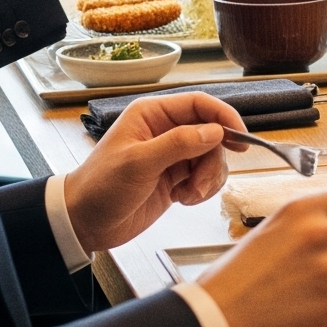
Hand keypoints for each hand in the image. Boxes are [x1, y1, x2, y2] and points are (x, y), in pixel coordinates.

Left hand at [60, 91, 241, 252]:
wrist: (85, 223)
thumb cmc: (101, 187)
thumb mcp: (138, 163)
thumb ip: (178, 144)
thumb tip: (215, 132)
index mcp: (152, 115)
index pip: (199, 104)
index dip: (224, 117)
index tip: (241, 137)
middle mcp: (165, 130)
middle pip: (211, 133)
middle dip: (213, 159)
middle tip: (201, 182)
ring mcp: (172, 155)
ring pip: (212, 157)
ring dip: (209, 178)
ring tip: (189, 195)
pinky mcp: (176, 178)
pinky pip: (206, 177)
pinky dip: (203, 190)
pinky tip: (184, 200)